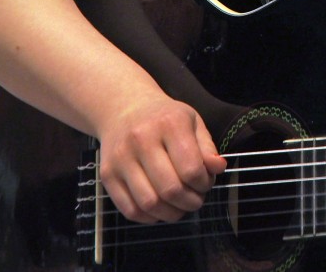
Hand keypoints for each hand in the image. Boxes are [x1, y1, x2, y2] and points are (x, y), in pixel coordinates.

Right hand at [96, 94, 228, 223]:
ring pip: (149, 203)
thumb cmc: (164, 118)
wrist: (124, 109)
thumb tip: (218, 168)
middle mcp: (142, 139)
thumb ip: (207, 147)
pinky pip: (129, 209)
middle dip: (189, 202)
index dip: (203, 184)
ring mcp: (121, 158)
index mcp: (169, 123)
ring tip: (179, 207)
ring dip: (170, 213)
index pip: (191, 169)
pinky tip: (160, 208)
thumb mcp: (192, 122)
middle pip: (170, 189)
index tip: (205, 183)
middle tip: (195, 200)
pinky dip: (148, 217)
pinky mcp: (107, 175)